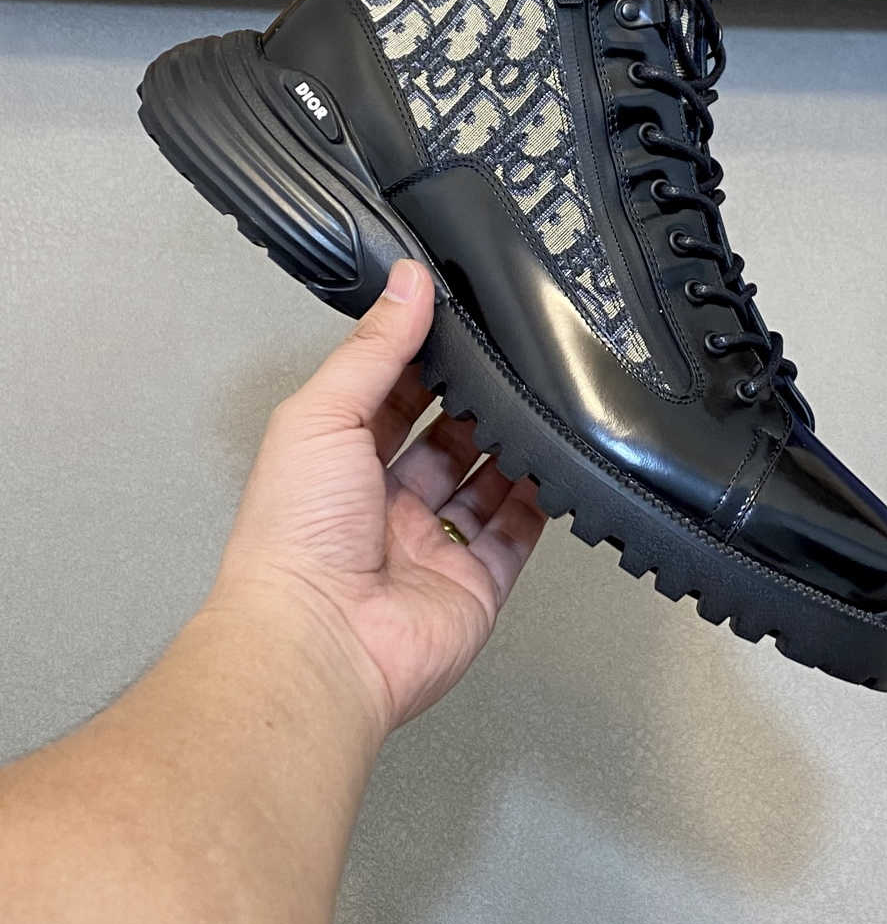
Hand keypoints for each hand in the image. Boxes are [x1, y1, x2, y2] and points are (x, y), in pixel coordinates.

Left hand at [217, 260, 545, 730]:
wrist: (320, 640)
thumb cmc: (295, 537)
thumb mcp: (324, 414)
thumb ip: (373, 349)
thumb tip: (407, 283)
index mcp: (336, 462)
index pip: (389, 396)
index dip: (422, 360)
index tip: (459, 321)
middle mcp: (382, 505)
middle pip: (443, 439)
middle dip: (474, 403)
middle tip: (510, 362)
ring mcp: (431, 546)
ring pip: (485, 484)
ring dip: (510, 446)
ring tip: (540, 403)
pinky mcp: (474, 584)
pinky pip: (517, 536)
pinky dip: (538, 502)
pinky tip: (555, 466)